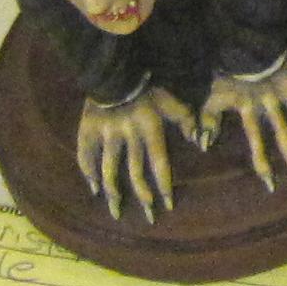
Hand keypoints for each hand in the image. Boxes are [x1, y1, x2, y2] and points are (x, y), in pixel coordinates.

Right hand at [74, 87, 198, 221]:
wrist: (115, 69)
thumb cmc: (148, 86)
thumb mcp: (171, 98)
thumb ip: (186, 118)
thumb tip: (200, 140)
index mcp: (150, 127)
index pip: (159, 162)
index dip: (163, 185)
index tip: (166, 205)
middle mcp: (128, 135)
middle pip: (135, 172)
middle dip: (143, 195)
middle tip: (147, 216)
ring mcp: (106, 134)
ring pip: (110, 170)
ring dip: (114, 192)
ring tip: (117, 210)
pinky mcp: (88, 131)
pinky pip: (86, 157)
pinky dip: (89, 174)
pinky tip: (94, 188)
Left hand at [200, 60, 286, 195]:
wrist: (247, 42)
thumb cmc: (229, 72)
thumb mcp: (213, 96)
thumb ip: (208, 120)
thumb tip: (203, 146)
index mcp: (252, 110)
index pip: (257, 144)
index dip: (264, 164)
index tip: (272, 185)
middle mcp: (273, 105)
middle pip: (286, 137)